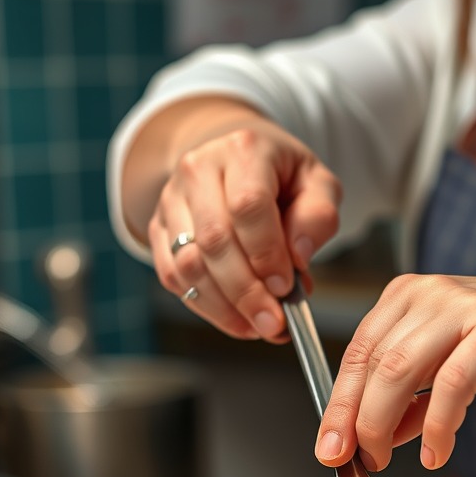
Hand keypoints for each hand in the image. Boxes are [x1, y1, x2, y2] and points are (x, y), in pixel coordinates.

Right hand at [147, 105, 341, 340]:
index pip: (248, 205)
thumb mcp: (317, 185)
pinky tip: (235, 319)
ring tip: (258, 326)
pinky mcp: (158, 228)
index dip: (266, 253)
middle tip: (273, 322)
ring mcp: (171, 199)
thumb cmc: (282, 178)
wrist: (239, 163)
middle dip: (246, 292)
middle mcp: (198, 169)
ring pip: (188, 264)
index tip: (285, 287)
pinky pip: (173, 277)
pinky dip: (206, 307)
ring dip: (225, 307)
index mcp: (243, 150)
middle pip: (215, 240)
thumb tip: (299, 256)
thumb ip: (317, 217)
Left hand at [315, 252, 475, 471]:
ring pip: (397, 371)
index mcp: (412, 296)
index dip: (337, 405)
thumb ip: (418, 395)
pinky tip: (435, 452)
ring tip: (382, 460)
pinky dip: (437, 426)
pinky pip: (451, 384)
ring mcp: (464, 309)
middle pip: (368, 364)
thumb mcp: (461, 364)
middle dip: (349, 420)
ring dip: (381, 424)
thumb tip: (379, 433)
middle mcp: (430, 295)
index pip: (356, 353)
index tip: (330, 448)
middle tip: (345, 461)